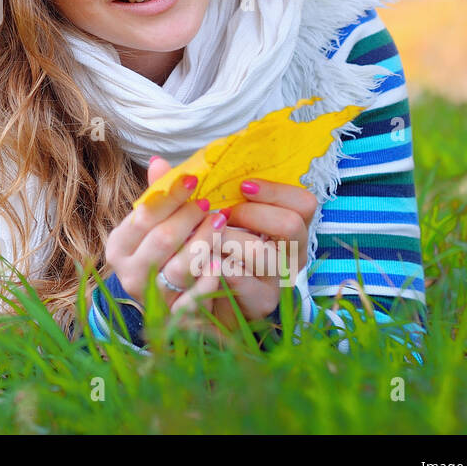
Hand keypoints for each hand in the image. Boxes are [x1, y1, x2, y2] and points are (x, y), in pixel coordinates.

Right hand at [104, 157, 226, 336]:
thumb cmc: (158, 255)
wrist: (158, 306)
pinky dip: (208, 281)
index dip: (170, 195)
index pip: (144, 216)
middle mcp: (129, 274)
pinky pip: (193, 300)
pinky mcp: (174, 317)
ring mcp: (151, 297)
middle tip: (210, 203)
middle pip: (162, 240)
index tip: (193, 179)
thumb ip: (156, 197)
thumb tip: (160, 161)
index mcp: (119, 247)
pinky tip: (222, 263)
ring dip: (204, 242)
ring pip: (180, 268)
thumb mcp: (150, 227)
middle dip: (189, 217)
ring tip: (221, 223)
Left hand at [210, 177, 317, 329]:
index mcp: (291, 229)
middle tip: (222, 217)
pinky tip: (208, 261)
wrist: (210, 301)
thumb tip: (161, 163)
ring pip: (263, 252)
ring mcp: (280, 279)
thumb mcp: (221, 220)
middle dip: (250, 214)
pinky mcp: (262, 302)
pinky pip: (244, 281)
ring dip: (230, 240)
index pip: (305, 203)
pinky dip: (222, 267)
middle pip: (291, 224)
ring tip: (209, 239)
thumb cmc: (218, 251)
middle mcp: (293, 254)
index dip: (275, 190)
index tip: (243, 186)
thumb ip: (210, 194)